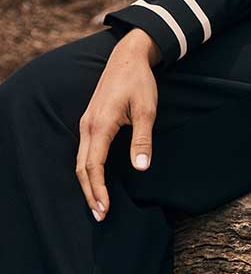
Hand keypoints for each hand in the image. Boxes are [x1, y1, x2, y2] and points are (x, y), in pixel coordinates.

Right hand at [76, 38, 158, 222]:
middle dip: (90, 193)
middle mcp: (88, 126)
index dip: (98, 190)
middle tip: (100, 215)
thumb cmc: (139, 82)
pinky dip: (88, 170)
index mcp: (100, 125)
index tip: (105, 209)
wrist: (128, 57)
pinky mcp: (91, 121)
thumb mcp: (146, 110)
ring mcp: (87, 123)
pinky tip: (96, 180)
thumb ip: (142, 139)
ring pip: (80, 160)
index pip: (93, 166)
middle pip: (82, 168)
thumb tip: (141, 167)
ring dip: (88, 183)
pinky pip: (84, 151)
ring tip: (98, 204)